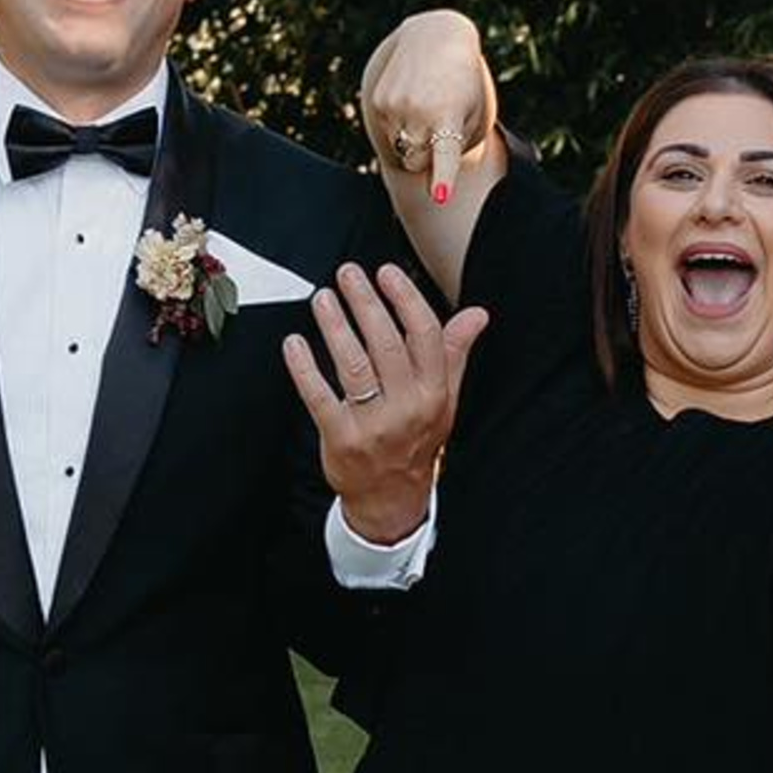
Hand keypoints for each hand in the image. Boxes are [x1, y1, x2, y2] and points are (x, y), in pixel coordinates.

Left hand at [286, 262, 487, 542]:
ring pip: (352, 365)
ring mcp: (373, 426)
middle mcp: (407, 408)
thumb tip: (476, 315)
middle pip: (385, 344)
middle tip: (348, 274)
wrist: (392, 499)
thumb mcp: (445, 400)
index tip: (387, 274)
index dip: (405, 299)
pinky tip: (295, 343)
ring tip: (323, 298)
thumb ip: (454, 353)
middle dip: (365, 302)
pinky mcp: (341, 439)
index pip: (424, 335)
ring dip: (335, 326)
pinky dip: (304, 367)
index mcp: (434, 393)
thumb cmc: (416, 442)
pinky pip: (319, 396)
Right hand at [362, 9, 494, 207]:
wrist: (437, 37)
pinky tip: (411, 99)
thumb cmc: (465, 88)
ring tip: (426, 106)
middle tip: (438, 126)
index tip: (440, 196)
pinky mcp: (379, 101)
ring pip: (400, 150)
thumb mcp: (473, 115)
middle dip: (426, 156)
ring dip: (411, 139)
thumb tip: (424, 170)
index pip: (444, 154)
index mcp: (449, 117)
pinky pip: (388, 133)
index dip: (442, 177)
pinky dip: (399, 125)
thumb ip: (455, 150)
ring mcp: (395, 106)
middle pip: (417, 164)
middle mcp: (419, 112)